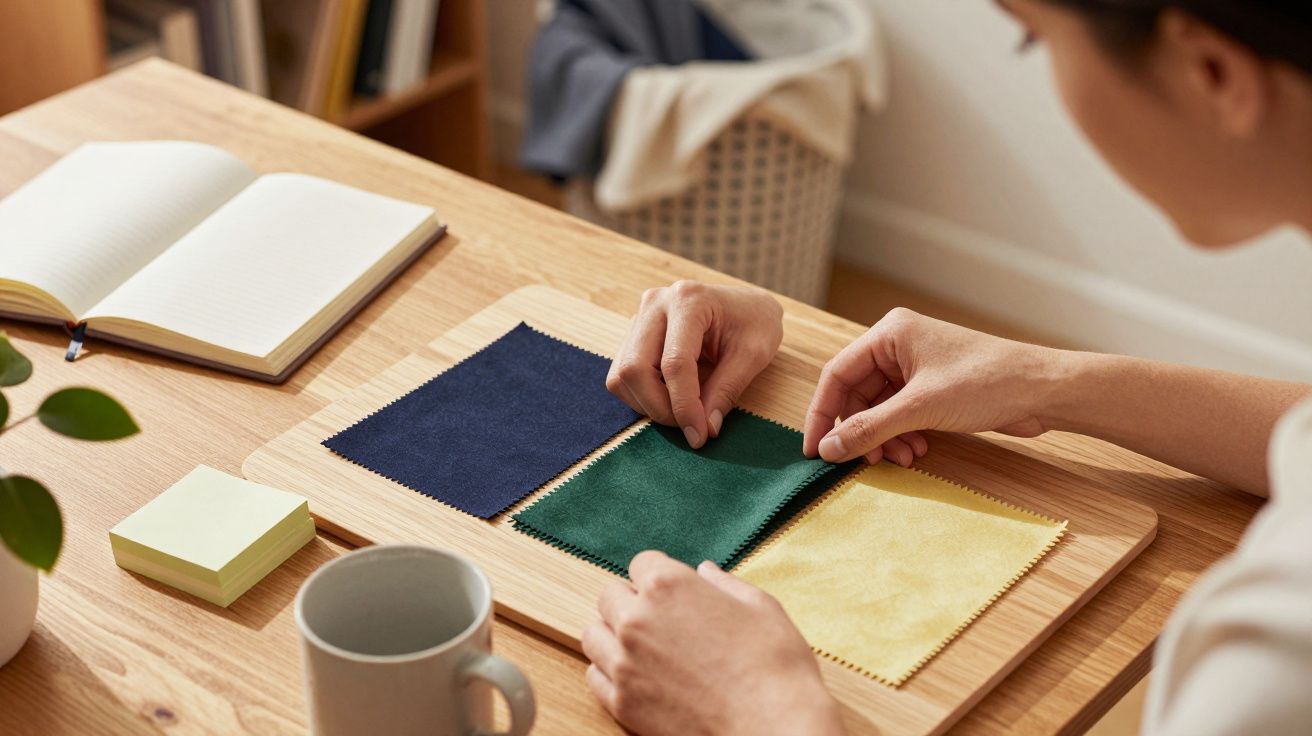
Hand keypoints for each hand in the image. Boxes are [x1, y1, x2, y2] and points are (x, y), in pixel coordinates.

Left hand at [583, 551, 843, 735]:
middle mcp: (637, 619)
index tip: (672, 592)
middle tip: (659, 620)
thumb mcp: (760, 607)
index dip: (659, 576)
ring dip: (613, 635)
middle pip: (610, 596)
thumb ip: (724, 584)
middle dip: (631, 602)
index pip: (641, 563)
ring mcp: (625, 663)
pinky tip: (636, 675)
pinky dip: (609, 671)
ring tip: (642, 647)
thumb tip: (705, 572)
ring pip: (593, 634)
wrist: (773, 727)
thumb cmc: (774, 666)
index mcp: (669, 585)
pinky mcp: (622, 702)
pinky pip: (594, 675)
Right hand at [607, 281, 783, 448]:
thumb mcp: (753, 355)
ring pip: (622, 374)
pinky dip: (642, 396)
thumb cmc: (755, 323)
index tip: (699, 436)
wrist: (747, 304)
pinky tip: (670, 398)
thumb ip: (727, 390)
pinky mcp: (634, 332)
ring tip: (683, 413)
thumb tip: (705, 429)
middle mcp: (656, 303)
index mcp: (689, 300)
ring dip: (648, 405)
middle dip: (660, 408)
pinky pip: (622, 374)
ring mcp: (640, 316)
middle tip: (691, 427)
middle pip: (635, 368)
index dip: (684, 405)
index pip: (675, 363)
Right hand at [803, 308, 1064, 464]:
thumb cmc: (988, 382)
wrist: (1044, 391)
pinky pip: (900, 415)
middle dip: (859, 430)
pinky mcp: (933, 388)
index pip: (838, 374)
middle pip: (857, 394)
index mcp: (890, 333)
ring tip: (898, 458)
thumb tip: (827, 449)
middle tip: (861, 461)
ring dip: (882, 437)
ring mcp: (917, 368)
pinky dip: (901, 435)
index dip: (822, 413)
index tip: (814, 449)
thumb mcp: (920, 408)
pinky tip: (916, 451)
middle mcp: (900, 346)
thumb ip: (868, 428)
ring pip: (879, 409)